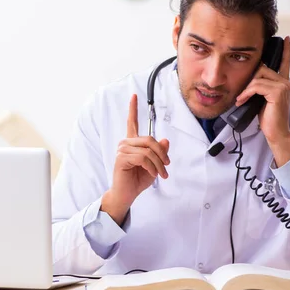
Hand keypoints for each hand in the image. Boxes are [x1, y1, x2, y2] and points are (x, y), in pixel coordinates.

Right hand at [101, 94, 169, 224]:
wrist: (127, 194)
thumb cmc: (138, 179)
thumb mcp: (154, 165)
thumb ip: (160, 152)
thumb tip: (165, 140)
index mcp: (132, 142)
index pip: (132, 122)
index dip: (133, 108)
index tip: (134, 95)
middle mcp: (125, 143)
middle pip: (149, 139)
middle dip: (162, 153)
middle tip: (167, 166)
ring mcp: (122, 150)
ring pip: (148, 150)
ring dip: (158, 163)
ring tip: (162, 174)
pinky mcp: (122, 158)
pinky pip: (143, 158)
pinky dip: (152, 167)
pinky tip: (152, 174)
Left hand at [235, 36, 289, 165]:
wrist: (275, 132)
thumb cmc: (267, 117)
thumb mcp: (261, 98)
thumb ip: (259, 86)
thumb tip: (249, 79)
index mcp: (282, 82)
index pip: (284, 63)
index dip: (285, 50)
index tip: (285, 39)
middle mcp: (285, 81)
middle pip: (261, 69)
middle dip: (248, 81)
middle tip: (243, 95)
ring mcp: (283, 86)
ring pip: (257, 77)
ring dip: (246, 89)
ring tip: (242, 100)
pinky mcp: (277, 92)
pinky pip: (256, 85)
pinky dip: (247, 93)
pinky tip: (243, 101)